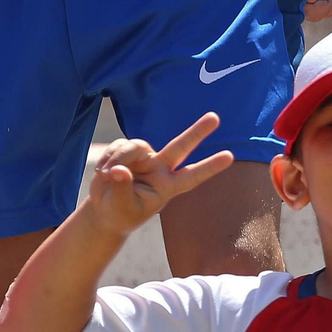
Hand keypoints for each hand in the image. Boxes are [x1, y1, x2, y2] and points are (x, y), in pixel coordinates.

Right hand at [86, 113, 234, 236]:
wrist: (105, 211)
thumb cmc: (121, 214)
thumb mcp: (123, 207)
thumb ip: (122, 188)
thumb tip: (119, 169)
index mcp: (167, 187)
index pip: (192, 176)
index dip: (210, 167)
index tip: (230, 156)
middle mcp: (160, 169)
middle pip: (181, 147)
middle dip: (197, 132)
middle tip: (215, 118)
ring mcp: (145, 158)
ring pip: (136, 146)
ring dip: (119, 157)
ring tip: (105, 174)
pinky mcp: (127, 152)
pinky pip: (119, 146)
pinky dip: (107, 157)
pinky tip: (101, 170)